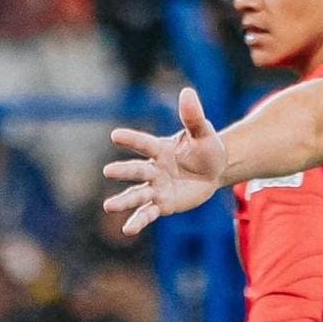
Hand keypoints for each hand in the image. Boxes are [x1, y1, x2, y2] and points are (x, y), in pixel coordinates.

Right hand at [103, 88, 225, 234]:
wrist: (214, 170)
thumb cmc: (205, 148)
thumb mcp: (203, 133)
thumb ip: (193, 116)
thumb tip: (188, 91)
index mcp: (160, 148)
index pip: (144, 143)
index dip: (131, 139)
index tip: (115, 135)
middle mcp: (153, 168)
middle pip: (137, 170)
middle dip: (124, 171)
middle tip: (108, 171)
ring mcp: (156, 187)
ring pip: (137, 194)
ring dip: (124, 201)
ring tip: (108, 206)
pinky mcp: (162, 204)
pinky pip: (148, 213)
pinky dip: (138, 221)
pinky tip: (128, 230)